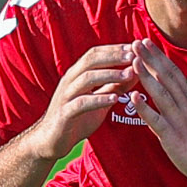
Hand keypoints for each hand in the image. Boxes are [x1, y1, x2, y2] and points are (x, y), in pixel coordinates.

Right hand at [24, 44, 138, 162]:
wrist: (52, 140)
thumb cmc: (77, 118)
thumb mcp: (99, 100)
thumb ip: (114, 86)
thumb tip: (135, 72)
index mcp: (76, 75)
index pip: (94, 54)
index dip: (114, 49)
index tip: (134, 46)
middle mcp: (70, 81)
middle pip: (91, 61)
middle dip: (113, 56)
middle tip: (133, 55)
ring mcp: (66, 96)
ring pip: (87, 78)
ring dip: (110, 75)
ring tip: (129, 74)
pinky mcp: (65, 113)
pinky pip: (82, 103)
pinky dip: (99, 99)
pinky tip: (115, 98)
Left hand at [129, 41, 186, 186]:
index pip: (173, 71)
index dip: (158, 56)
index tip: (146, 42)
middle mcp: (185, 105)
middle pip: (166, 77)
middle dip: (150, 59)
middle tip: (136, 43)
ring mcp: (178, 120)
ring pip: (161, 94)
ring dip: (147, 77)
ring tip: (133, 62)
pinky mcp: (172, 136)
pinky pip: (156, 120)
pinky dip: (145, 108)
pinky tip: (133, 97)